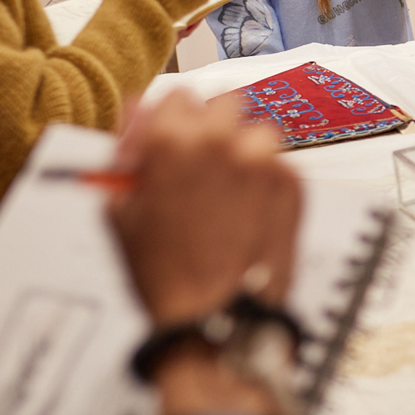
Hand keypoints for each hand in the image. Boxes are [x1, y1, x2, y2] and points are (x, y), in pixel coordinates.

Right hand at [107, 90, 298, 328]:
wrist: (215, 317)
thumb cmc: (164, 272)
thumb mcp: (121, 210)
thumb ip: (126, 152)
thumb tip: (136, 113)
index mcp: (171, 141)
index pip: (178, 97)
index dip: (171, 122)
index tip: (170, 142)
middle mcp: (221, 141)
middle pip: (221, 105)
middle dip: (210, 129)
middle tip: (201, 165)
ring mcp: (262, 161)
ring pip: (255, 132)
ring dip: (241, 151)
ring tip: (226, 193)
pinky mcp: (293, 183)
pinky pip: (278, 163)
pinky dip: (265, 180)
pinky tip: (247, 212)